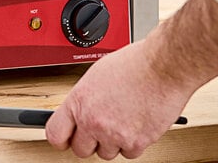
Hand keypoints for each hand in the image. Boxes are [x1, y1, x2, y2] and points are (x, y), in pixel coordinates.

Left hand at [45, 40, 190, 159]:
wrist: (162, 67)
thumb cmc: (133, 64)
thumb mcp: (96, 75)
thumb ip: (85, 98)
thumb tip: (80, 110)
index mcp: (79, 100)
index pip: (55, 134)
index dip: (61, 137)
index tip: (65, 137)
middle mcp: (93, 120)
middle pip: (80, 150)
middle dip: (88, 141)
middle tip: (96, 129)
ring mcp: (114, 134)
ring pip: (106, 153)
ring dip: (111, 142)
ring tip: (121, 120)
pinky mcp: (136, 143)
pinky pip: (128, 153)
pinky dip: (132, 143)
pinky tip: (135, 124)